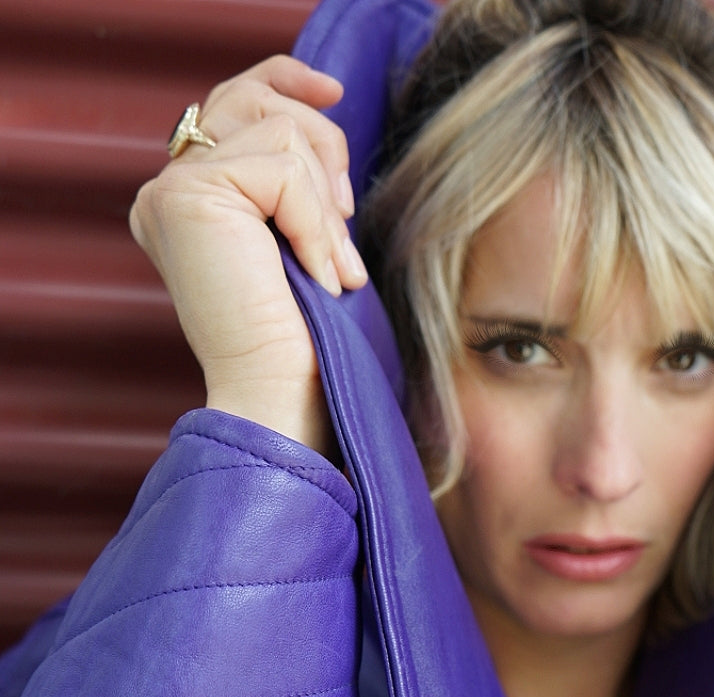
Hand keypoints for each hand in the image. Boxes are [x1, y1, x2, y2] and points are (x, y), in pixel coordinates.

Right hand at [130, 57, 365, 453]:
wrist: (277, 398)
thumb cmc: (301, 343)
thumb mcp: (300, 241)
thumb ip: (294, 180)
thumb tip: (324, 111)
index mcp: (190, 200)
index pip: (234, 103)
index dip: (285, 82)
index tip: (334, 93)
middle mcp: (168, 190)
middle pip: (257, 100)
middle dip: (324, 149)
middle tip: (347, 219)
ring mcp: (171, 190)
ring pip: (279, 132)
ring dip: (327, 205)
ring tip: (333, 268)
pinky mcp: (188, 196)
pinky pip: (283, 169)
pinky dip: (316, 223)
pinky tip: (320, 276)